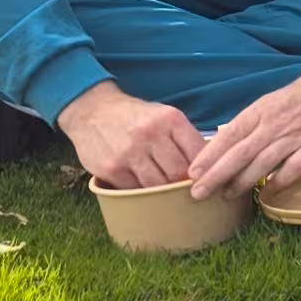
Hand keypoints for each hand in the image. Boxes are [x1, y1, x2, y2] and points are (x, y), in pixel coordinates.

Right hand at [58, 80, 204, 190]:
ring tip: (164, 189)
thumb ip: (184, 138)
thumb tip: (209, 166)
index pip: (198, 152)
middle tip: (183, 189)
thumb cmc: (136, 116)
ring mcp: (129, 152)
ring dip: (162, 190)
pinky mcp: (111, 168)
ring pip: (157, 184)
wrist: (92, 109)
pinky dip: (141, 191)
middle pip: (178, 172)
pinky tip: (142, 184)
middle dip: (182, 183)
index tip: (203, 178)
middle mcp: (150, 134)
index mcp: (170, 119)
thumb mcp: (164, 115)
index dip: (203, 170)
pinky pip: (135, 189)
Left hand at [185, 52, 300, 199]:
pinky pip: (294, 169)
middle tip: (198, 193)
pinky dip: (279, 182)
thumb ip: (255, 120)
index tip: (193, 172)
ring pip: (262, 164)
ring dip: (242, 183)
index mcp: (264, 108)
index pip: (230, 134)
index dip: (210, 155)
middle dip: (216, 175)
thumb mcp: (276, 98)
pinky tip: (268, 192)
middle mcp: (277, 123)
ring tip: (226, 196)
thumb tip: (229, 139)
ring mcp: (298, 136)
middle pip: (240, 153)